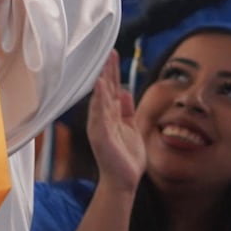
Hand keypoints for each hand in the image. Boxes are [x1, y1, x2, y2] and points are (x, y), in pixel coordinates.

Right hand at [86, 51, 144, 193]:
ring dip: (102, 79)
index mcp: (110, 115)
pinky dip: (98, 99)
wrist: (124, 180)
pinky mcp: (100, 134)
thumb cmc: (126, 156)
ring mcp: (100, 125)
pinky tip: (99, 85)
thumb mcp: (131, 127)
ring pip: (101, 97)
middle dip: (107, 70)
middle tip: (108, 50)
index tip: (113, 53)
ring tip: (102, 62)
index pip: (111, 88)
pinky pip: (99, 113)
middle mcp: (102, 117)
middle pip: (105, 89)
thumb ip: (126, 110)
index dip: (112, 71)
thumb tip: (123, 90)